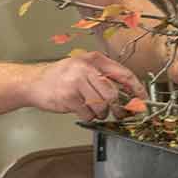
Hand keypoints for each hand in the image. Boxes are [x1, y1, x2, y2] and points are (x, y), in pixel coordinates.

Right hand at [28, 51, 148, 120]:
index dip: (136, 88)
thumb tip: (128, 91)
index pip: (123, 73)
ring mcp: (76, 82)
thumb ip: (104, 76)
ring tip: (94, 110)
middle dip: (119, 108)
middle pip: (113, 93)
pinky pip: (88, 114)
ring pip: (102, 106)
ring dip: (101, 114)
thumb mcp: (83, 67)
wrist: (33, 82)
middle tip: (120, 114)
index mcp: (93, 59)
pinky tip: (82, 111)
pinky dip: (89, 117)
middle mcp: (86, 68)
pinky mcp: (68, 97)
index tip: (143, 99)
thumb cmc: (60, 77)